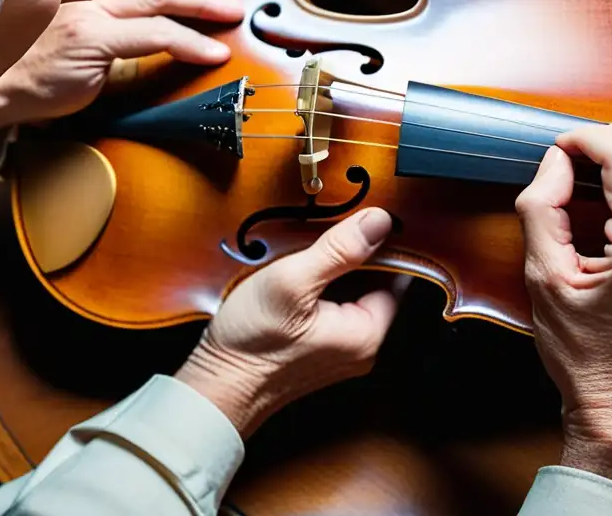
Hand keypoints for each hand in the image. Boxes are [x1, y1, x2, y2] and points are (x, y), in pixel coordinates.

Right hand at [0, 0, 243, 139]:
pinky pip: (155, 36)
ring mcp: (88, 14)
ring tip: (229, 13)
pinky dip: (189, 43)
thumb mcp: (43, 33)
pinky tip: (211, 52)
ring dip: (201, 5)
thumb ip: (76, 23)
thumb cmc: (10, 68)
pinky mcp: (94, 40)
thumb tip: (117, 32)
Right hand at [176, 208, 402, 438]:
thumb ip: (339, 250)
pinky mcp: (321, 351)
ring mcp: (342, 351)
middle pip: (374, 283)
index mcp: (368, 333)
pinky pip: (332, 309)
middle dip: (351, 257)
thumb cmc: (251, 344)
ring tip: (302, 261)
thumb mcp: (293, 282)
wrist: (216, 389)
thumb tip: (379, 221)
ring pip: (350, 294)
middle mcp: (363, 347)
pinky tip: (295, 283)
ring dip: (332, 272)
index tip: (355, 221)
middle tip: (319, 241)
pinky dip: (318, 291)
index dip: (376, 243)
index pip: (395, 273)